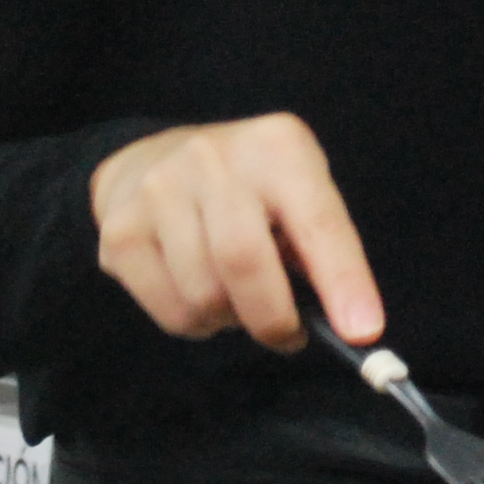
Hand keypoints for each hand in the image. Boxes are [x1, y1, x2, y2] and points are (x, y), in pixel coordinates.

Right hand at [87, 115, 381, 352]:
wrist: (153, 158)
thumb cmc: (248, 188)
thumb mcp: (298, 191)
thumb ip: (324, 248)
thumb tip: (350, 325)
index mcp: (276, 147)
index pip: (318, 221)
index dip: (343, 281)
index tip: (363, 332)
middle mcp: (213, 160)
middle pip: (246, 262)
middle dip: (275, 319)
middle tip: (288, 336)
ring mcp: (159, 192)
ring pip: (206, 298)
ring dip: (232, 319)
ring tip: (236, 294)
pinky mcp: (121, 233)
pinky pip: (172, 313)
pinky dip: (198, 323)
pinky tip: (200, 290)